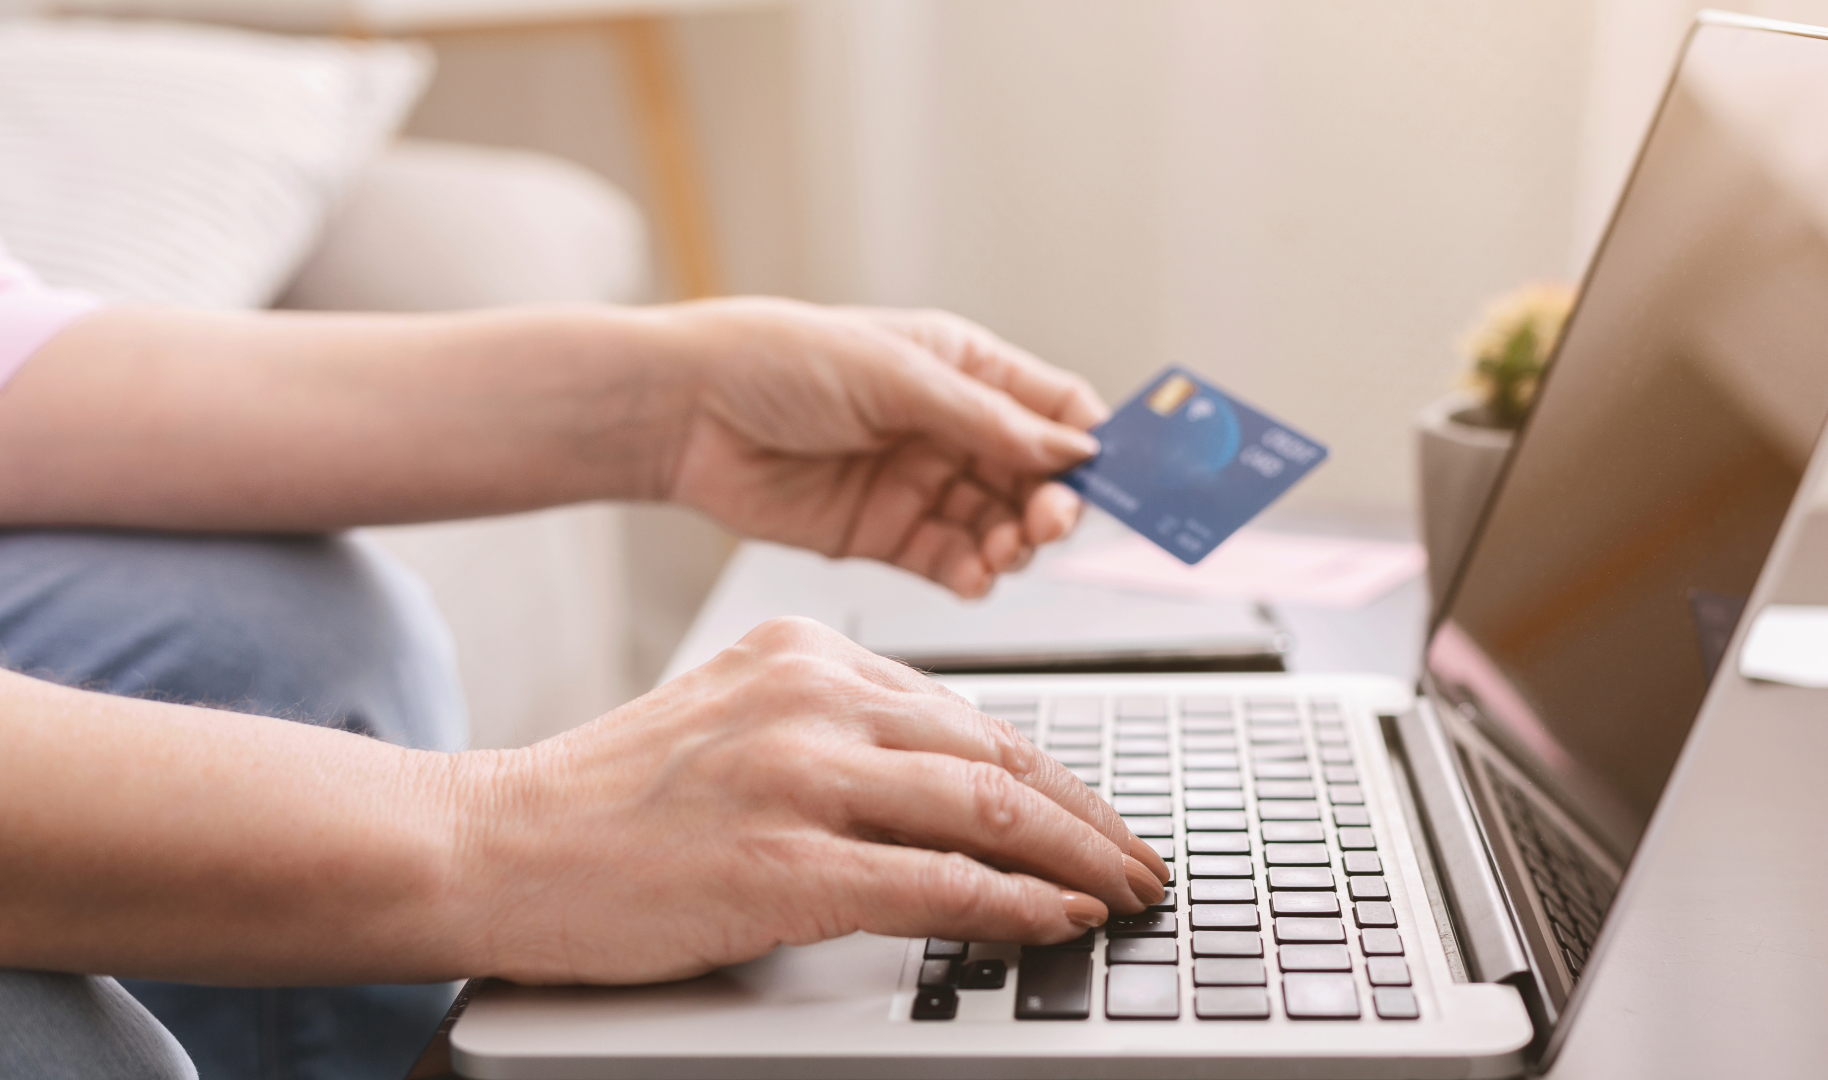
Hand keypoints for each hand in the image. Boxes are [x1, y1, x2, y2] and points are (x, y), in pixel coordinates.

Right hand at [459, 618, 1166, 984]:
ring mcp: (797, 778)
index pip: (970, 718)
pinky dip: (1014, 905)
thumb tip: (949, 785)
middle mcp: (812, 700)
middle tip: (1143, 862)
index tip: (1100, 818)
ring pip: (985, 811)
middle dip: (1089, 820)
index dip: (1055, 777)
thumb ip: (837, 732)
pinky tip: (1057, 922)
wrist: (496, 843)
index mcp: (806, 656)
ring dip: (1076, 861)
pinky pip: (936, 883)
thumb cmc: (611, 801)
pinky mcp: (779, 864)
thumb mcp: (735, 721)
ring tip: (1124, 896)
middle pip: (997, 758)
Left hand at [658, 298, 1107, 597]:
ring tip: (1000, 553)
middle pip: (1036, 478)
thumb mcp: (896, 377)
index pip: (1055, 410)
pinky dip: (971, 575)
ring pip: (998, 526)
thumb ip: (985, 420)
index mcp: (963, 369)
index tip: (1116, 480)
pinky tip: (971, 577)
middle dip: (1052, 505)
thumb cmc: (779, 361)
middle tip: (1046, 525)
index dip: (1092, 445)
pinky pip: (949, 561)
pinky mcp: (885, 534)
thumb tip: (1070, 452)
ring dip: (1012, 545)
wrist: (687, 412)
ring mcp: (919, 483)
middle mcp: (950, 428)